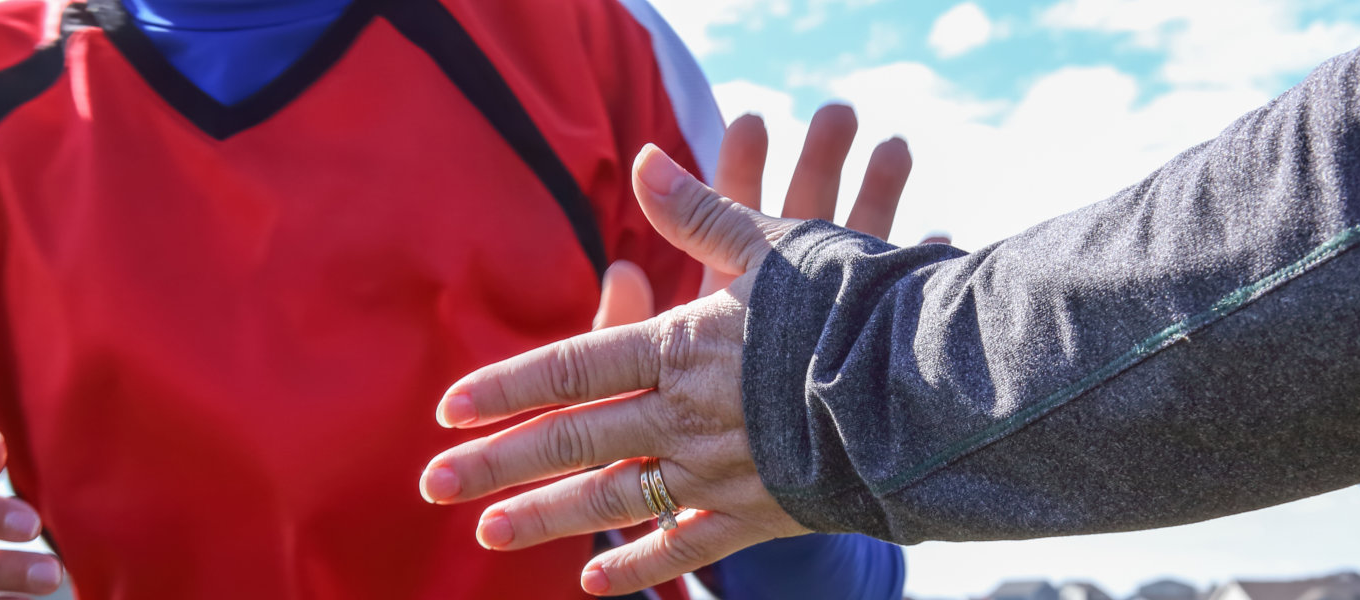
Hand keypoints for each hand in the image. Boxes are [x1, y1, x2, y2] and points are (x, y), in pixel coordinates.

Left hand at [420, 106, 908, 596]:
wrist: (926, 388)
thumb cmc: (851, 306)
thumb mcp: (774, 246)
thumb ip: (699, 213)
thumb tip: (645, 160)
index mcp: (682, 348)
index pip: (572, 369)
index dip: (507, 388)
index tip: (450, 410)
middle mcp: (685, 416)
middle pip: (572, 441)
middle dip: (497, 464)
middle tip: (433, 485)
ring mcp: (718, 471)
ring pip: (613, 499)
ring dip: (545, 518)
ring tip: (486, 533)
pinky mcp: (759, 512)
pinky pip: (686, 546)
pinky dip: (640, 564)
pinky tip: (596, 581)